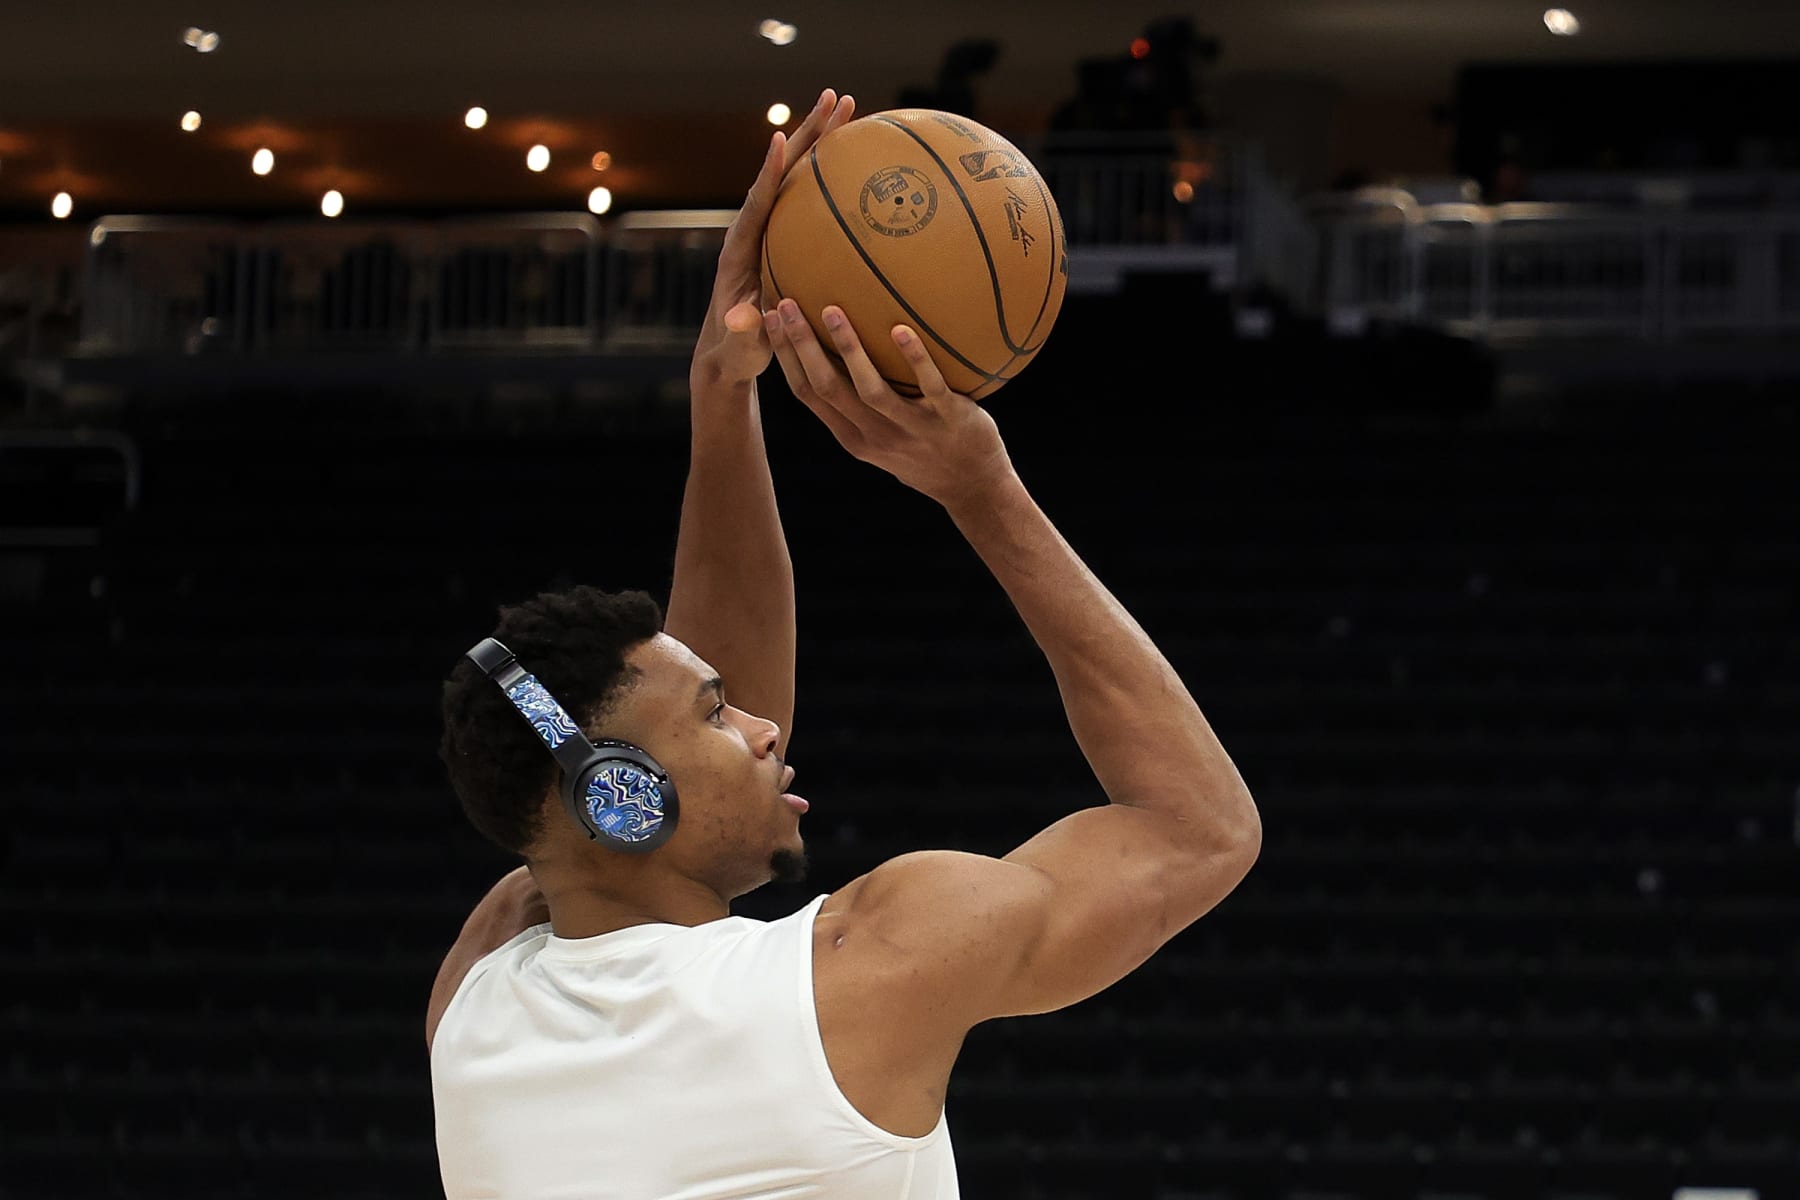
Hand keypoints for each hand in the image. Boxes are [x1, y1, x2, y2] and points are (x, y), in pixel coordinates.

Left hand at [690, 88, 856, 391]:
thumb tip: (743, 322)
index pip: (757, 203)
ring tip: (852, 105)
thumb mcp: (740, 349)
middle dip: (809, 133)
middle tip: (836, 97)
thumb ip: (743, 335)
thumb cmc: (735, 354)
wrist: (729, 354)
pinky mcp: (787, 236)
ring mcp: (773, 229)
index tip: (781, 140)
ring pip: (800, 175)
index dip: (768, 173)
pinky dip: (834, 174)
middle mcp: (755, 229)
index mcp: (740, 250)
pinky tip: (862, 156)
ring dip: (824, 139)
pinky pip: (812, 198)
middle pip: (784, 171)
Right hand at [764, 298, 1015, 510]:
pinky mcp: (948, 420)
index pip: (808, 395)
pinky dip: (914, 359)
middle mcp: (876, 436)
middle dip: (802, 346)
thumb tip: (835, 352)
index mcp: (854, 438)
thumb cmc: (925, 452)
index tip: (769, 319)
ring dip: (848, 350)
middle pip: (828, 388)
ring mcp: (911, 429)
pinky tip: (901, 329)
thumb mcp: (882, 439)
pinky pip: (929, 387)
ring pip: (870, 390)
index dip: (785, 357)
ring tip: (832, 310)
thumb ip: (858, 405)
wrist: (974, 487)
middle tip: (785, 304)